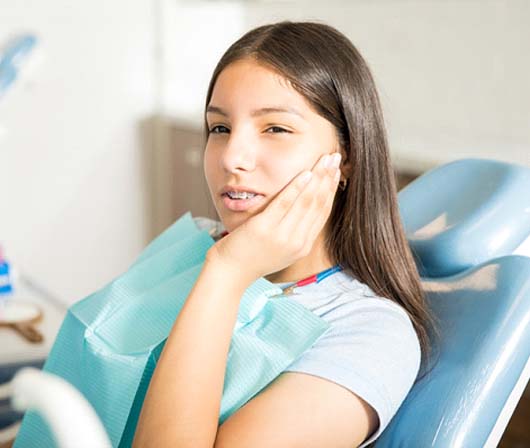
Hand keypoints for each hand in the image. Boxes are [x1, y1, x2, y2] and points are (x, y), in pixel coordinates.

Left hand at [206, 152, 341, 282]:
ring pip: (306, 202)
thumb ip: (293, 231)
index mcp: (303, 246)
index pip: (322, 213)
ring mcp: (282, 236)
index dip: (331, 190)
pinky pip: (285, 204)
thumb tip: (302, 208)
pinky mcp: (265, 228)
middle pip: (318, 204)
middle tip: (336, 157)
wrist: (229, 273)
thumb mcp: (279, 248)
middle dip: (329, 178)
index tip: (336, 172)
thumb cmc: (250, 257)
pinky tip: (306, 173)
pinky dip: (297, 187)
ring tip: (326, 159)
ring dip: (318, 177)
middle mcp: (297, 242)